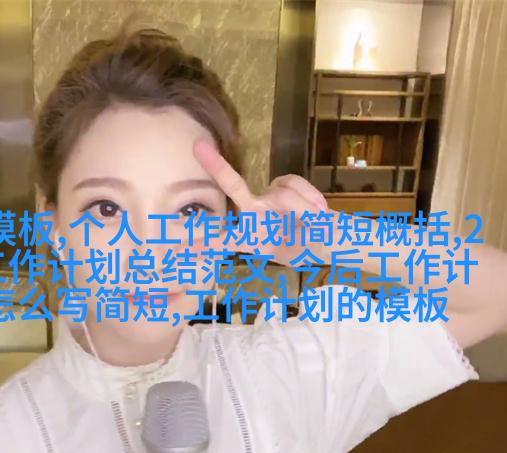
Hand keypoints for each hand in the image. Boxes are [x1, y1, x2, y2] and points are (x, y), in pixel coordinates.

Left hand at [193, 139, 333, 264]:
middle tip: (198, 145)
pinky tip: (319, 209)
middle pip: (234, 185)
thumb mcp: (299, 252)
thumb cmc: (306, 250)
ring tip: (315, 220)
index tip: (182, 246)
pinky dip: (309, 196)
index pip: (224, 241)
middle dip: (217, 166)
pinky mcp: (282, 187)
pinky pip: (295, 184)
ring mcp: (268, 199)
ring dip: (303, 207)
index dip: (204, 242)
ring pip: (284, 191)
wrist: (325, 239)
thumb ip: (297, 228)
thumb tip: (300, 206)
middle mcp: (254, 214)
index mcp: (250, 239)